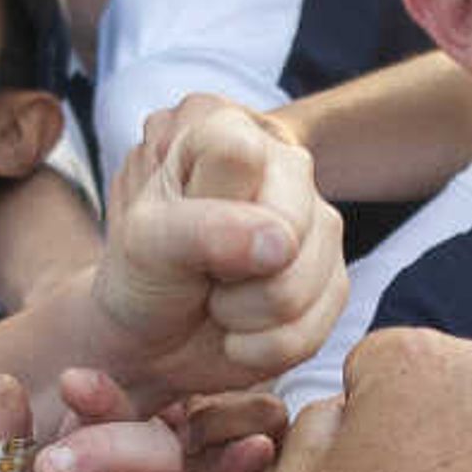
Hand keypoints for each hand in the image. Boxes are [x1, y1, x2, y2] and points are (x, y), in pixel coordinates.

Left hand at [95, 95, 347, 393]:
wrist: (149, 340)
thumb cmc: (139, 275)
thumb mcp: (145, 243)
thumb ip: (202, 228)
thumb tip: (281, 242)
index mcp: (221, 126)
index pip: (240, 156)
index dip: (214, 212)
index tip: (177, 229)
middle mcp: (281, 161)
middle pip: (291, 226)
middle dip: (235, 274)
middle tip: (200, 276)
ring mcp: (315, 220)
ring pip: (309, 281)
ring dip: (249, 316)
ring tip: (216, 301)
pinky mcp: (332, 277)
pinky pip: (321, 324)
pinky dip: (269, 345)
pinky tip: (240, 329)